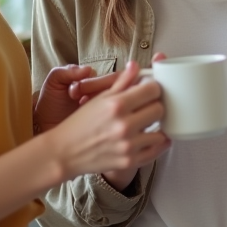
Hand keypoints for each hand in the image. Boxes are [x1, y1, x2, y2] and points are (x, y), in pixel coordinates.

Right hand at [39, 61, 169, 182]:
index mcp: (117, 105)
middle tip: (148, 107)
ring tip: (148, 123)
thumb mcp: (99, 98)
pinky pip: (156, 151)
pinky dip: (158, 144)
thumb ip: (121, 81)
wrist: (65, 152)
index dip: (153, 87)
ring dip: (156, 127)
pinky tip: (153, 137)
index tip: (150, 90)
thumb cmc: (81, 123)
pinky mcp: (129, 161)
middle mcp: (124, 125)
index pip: (153, 89)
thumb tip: (135, 65)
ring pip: (161, 132)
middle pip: (159, 109)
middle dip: (155, 106)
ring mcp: (128, 145)